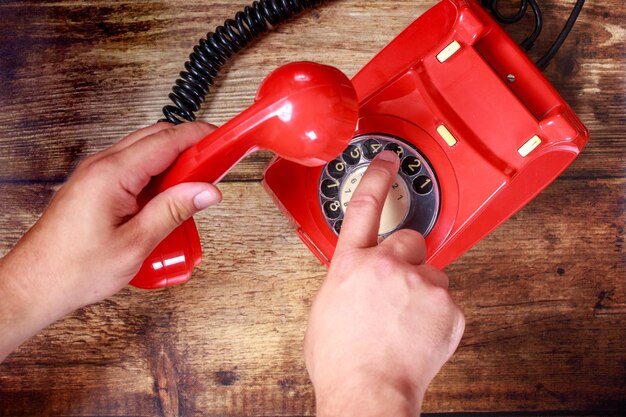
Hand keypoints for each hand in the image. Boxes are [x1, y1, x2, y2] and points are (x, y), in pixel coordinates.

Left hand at [0, 122, 220, 360]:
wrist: (34, 285)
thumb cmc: (74, 269)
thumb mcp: (135, 244)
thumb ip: (173, 211)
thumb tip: (206, 191)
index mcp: (112, 175)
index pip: (166, 140)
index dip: (199, 137)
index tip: (223, 141)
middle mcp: (101, 166)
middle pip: (156, 138)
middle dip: (190, 146)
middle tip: (216, 165)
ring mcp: (96, 174)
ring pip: (145, 151)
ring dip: (174, 161)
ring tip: (196, 187)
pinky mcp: (95, 187)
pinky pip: (133, 167)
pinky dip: (157, 174)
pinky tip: (168, 199)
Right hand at [304, 151, 464, 416]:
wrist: (368, 392)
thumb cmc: (341, 360)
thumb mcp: (326, 310)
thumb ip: (346, 282)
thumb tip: (355, 281)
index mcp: (351, 264)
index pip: (365, 205)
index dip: (378, 176)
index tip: (389, 158)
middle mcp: (387, 266)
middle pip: (410, 239)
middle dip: (407, 259)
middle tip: (398, 287)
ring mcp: (421, 284)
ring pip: (432, 273)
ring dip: (422, 291)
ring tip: (405, 321)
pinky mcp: (448, 307)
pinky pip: (447, 303)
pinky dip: (437, 316)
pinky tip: (418, 334)